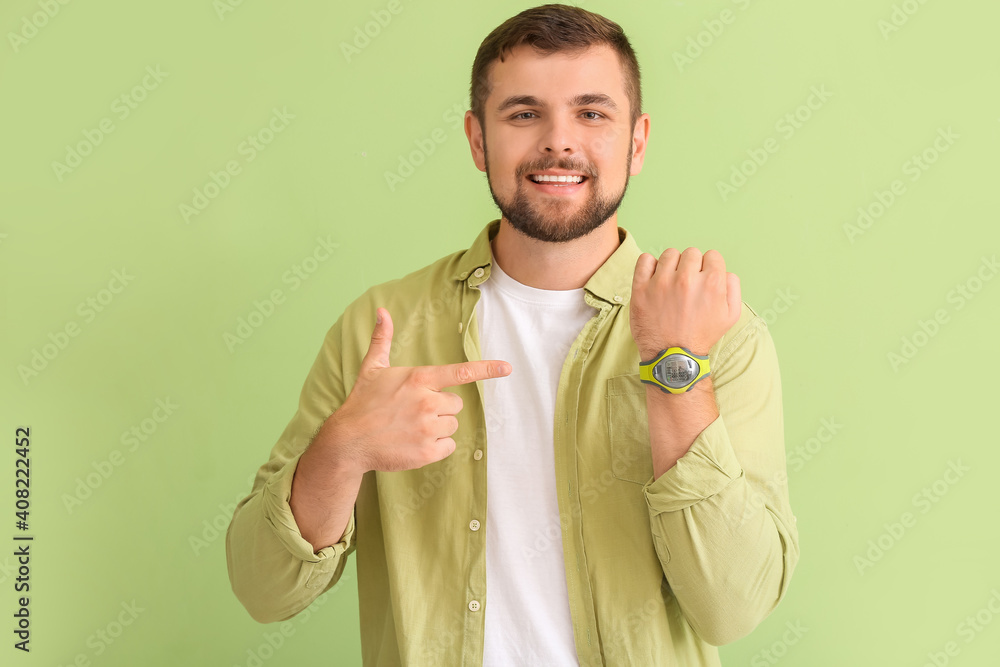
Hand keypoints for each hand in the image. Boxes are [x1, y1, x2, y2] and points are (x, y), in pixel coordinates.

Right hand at [318, 307, 511, 473]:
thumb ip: (382, 339)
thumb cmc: (362, 402)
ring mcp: (427, 428)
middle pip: (457, 404)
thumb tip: (382, 311)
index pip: (460, 372)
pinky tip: (414, 443)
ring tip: (411, 428)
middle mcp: (426, 402)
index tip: (507, 368)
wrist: (348, 441)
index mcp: (418, 379)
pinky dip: (436, 447)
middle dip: (441, 408)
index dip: (486, 369)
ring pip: (452, 425)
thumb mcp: (372, 368)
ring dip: (438, 428)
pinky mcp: (426, 451)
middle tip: (415, 412)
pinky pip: (449, 446)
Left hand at [630, 247, 741, 358]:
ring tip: (670, 283)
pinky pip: (645, 259)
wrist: (673, 357)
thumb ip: (733, 287)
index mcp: (712, 283)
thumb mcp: (730, 316)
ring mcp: (662, 283)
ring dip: (671, 265)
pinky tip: (654, 278)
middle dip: (691, 266)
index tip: (702, 280)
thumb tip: (724, 271)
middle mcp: (687, 279)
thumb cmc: (701, 336)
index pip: (712, 255)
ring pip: (669, 254)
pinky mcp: (641, 289)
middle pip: (691, 253)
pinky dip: (649, 265)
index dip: (708, 268)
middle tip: (687, 284)